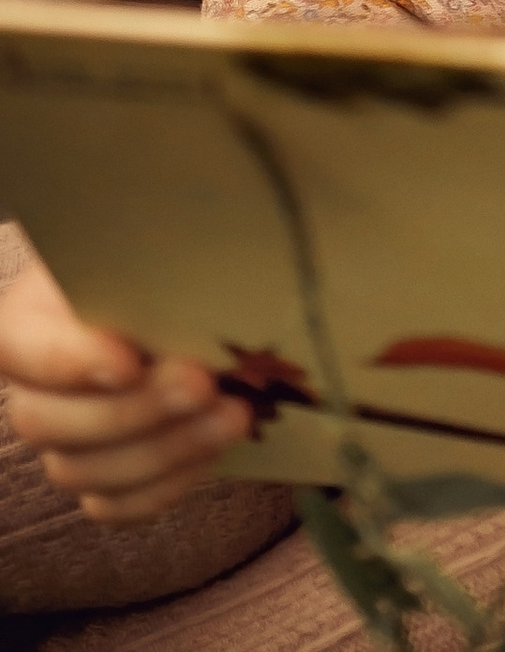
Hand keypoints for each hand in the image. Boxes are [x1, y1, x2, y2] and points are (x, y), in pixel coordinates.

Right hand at [0, 250, 247, 522]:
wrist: (195, 305)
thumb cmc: (170, 262)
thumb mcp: (156, 247)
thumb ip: (156, 263)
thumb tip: (194, 278)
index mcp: (29, 319)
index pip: (16, 347)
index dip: (65, 361)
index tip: (129, 358)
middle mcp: (35, 388)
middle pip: (47, 421)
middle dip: (133, 410)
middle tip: (202, 383)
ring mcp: (64, 443)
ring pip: (84, 471)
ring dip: (165, 450)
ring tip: (233, 416)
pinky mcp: (101, 483)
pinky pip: (116, 507)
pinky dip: (166, 487)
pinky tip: (215, 453)